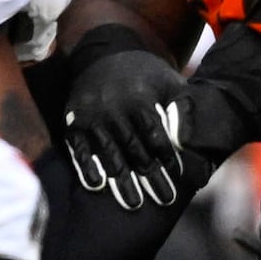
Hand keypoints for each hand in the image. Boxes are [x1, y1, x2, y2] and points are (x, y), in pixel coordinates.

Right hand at [53, 44, 230, 212]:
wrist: (104, 55)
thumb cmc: (146, 76)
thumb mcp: (169, 84)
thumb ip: (182, 110)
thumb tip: (187, 141)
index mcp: (140, 98)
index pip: (156, 136)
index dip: (167, 159)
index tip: (176, 179)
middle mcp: (113, 108)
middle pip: (134, 150)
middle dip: (150, 177)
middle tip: (163, 199)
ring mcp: (91, 116)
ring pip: (110, 154)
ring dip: (121, 181)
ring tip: (134, 204)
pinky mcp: (73, 122)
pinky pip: (80, 149)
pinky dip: (88, 167)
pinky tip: (98, 185)